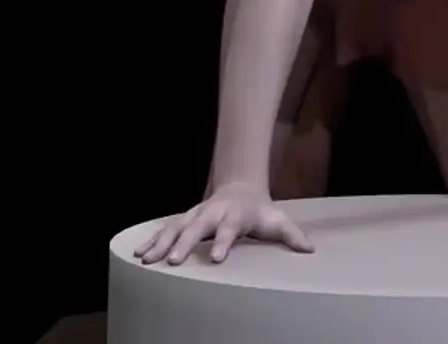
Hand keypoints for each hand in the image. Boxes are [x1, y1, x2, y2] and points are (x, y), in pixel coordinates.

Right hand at [132, 182, 313, 264]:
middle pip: (195, 228)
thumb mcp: (278, 221)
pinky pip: (165, 230)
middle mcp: (211, 214)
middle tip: (172, 260)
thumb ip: (292, 235)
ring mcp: (195, 215)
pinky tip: (138, 253)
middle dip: (184, 243)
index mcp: (234, 216)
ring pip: (175, 228)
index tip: (217, 258)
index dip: (222, 242)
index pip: (228, 229)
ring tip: (146, 259)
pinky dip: (151, 240)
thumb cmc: (259, 211)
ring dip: (160, 243)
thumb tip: (309, 249)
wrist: (240, 188)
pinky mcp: (184, 220)